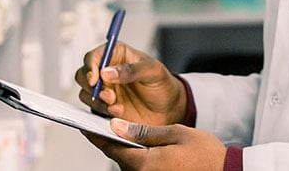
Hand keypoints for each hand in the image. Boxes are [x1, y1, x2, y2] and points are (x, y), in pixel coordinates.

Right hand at [75, 42, 186, 125]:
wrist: (169, 110)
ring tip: (117, 107)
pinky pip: (93, 110)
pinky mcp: (104, 108)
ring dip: (98, 102)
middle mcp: (106, 72)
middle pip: (83, 75)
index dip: (90, 65)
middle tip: (108, 96)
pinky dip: (102, 113)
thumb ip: (131, 69)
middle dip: (91, 87)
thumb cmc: (162, 85)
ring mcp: (104, 91)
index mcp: (117, 55)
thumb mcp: (153, 71)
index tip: (95, 78)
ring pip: (86, 94)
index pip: (94, 56)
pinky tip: (117, 114)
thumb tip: (107, 71)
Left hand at [83, 119, 226, 170]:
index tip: (83, 123)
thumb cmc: (205, 153)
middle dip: (108, 140)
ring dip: (121, 148)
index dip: (95, 134)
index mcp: (145, 164)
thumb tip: (118, 126)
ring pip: (127, 163)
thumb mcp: (176, 133)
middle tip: (98, 122)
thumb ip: (144, 131)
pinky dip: (133, 155)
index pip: (111, 147)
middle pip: (117, 156)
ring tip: (117, 130)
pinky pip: (138, 168)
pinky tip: (135, 144)